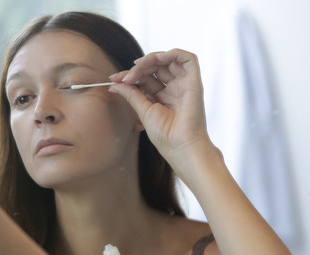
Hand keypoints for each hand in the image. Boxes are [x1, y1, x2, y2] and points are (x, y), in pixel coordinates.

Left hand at [108, 49, 212, 163]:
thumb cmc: (165, 135)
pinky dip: (173, 53)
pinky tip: (158, 59)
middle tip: (125, 77)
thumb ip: (131, 95)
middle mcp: (173, 88)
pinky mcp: (194, 82)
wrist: (180, 146)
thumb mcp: (143, 111)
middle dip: (138, 68)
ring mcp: (184, 84)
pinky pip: (188, 59)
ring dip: (151, 59)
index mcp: (162, 96)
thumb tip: (114, 84)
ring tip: (137, 67)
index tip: (114, 79)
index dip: (130, 75)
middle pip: (155, 67)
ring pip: (169, 60)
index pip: (145, 77)